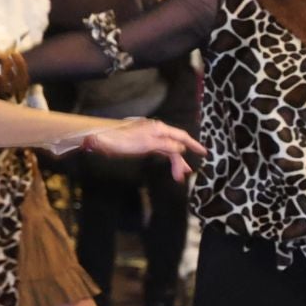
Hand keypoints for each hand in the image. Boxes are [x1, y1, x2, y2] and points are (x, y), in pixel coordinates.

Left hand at [82, 118, 205, 181]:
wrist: (101, 138)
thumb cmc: (122, 141)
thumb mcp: (146, 144)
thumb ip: (165, 145)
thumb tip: (181, 148)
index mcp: (158, 129)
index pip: (180, 136)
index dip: (193, 144)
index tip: (204, 153)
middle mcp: (155, 131)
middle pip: (174, 144)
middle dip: (181, 159)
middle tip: (183, 175)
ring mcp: (148, 137)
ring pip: (167, 149)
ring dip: (173, 161)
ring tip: (177, 176)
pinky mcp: (141, 143)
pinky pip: (159, 150)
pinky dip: (165, 158)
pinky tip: (167, 165)